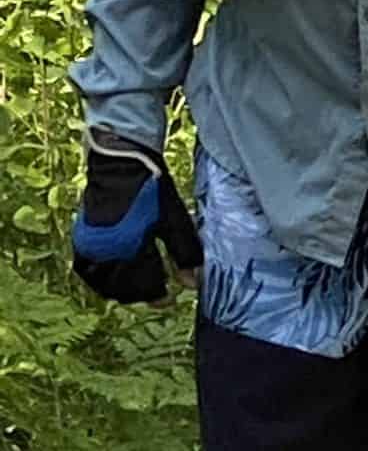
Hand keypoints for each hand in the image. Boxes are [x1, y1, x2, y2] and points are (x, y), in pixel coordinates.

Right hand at [71, 130, 202, 303]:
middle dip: (141, 294)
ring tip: (137, 289)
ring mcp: (91, 246)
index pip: (146, 284)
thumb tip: (193, 283)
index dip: (159, 296)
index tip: (170, 299)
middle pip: (123, 288)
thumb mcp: (174, 218)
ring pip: (103, 283)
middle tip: (156, 295)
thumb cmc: (152, 187)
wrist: (120, 161)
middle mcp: (107, 250)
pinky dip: (100, 279)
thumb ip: (184, 252)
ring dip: (120, 290)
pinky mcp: (81, 239)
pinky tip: (115, 276)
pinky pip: (87, 270)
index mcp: (133, 245)